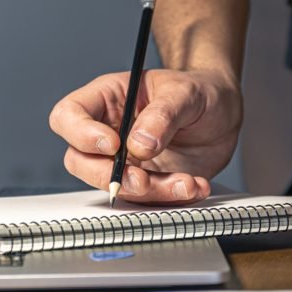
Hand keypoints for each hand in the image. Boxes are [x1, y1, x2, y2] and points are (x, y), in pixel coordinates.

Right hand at [49, 69, 241, 203]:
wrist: (223, 113)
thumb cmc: (198, 91)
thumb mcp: (185, 93)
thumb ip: (162, 115)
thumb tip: (139, 143)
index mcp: (107, 99)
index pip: (69, 116)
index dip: (81, 134)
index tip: (113, 144)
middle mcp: (108, 131)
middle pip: (79, 160)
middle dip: (108, 176)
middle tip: (141, 178)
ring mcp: (124, 161)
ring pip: (114, 187)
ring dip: (150, 192)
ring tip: (186, 182)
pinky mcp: (145, 182)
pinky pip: (146, 200)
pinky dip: (171, 199)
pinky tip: (194, 185)